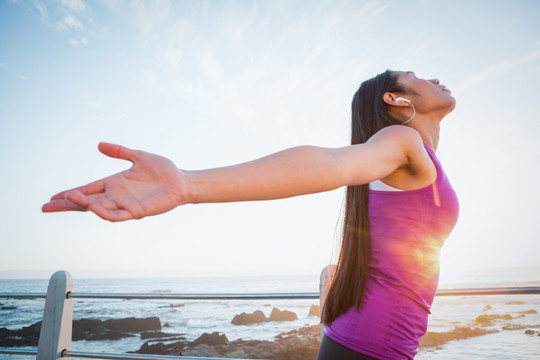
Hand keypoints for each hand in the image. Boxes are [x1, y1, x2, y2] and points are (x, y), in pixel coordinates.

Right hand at [42, 142, 186, 221]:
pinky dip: (105, 213)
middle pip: (86, 202)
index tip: (52, 197)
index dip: (70, 194)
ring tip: (71, 200)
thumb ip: (120, 151)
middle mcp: (116, 196)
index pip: (87, 190)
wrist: (182, 181)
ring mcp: (126, 205)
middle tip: (46, 207)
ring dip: (85, 205)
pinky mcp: (137, 211)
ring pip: (99, 209)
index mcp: (114, 183)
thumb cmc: (163, 170)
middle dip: (67, 205)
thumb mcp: (138, 156)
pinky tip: (95, 208)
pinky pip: (118, 215)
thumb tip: (99, 145)